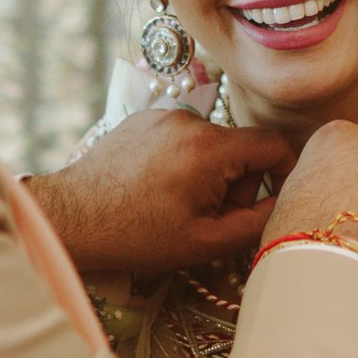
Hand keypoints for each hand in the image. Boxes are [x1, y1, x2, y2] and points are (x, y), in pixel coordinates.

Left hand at [25, 108, 294, 272]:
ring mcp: (163, 116)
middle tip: (208, 217)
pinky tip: (156, 188)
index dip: (284, 171)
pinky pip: (181, 138)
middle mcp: (189, 121)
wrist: (72, 219)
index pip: (273, 144)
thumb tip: (283, 203)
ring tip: (175, 205)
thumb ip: (255, 222)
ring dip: (208, 174)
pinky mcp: (142, 119)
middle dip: (236, 183)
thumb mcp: (205, 241)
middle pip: (240, 147)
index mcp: (210, 148)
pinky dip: (181, 162)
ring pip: (211, 144)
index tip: (275, 197)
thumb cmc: (137, 236)